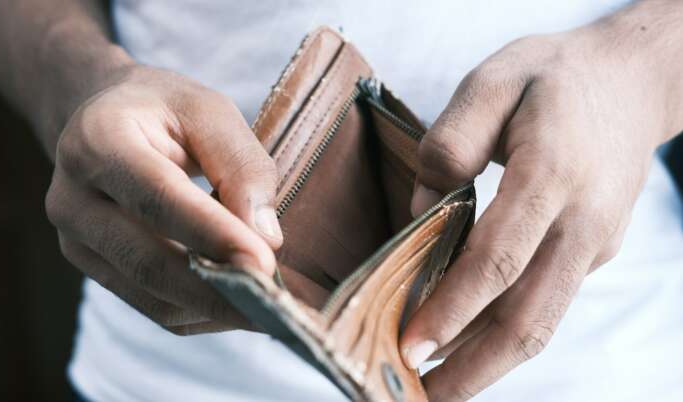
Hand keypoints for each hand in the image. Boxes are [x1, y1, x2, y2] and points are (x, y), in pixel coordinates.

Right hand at [46, 65, 288, 333]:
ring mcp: (75, 241)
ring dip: (214, 307)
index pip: (158, 198)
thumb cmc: (163, 110)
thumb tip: (266, 239)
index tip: (264, 264)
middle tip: (275, 304)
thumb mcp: (210, 111)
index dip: (212, 235)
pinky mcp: (92, 270)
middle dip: (216, 290)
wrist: (103, 119)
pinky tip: (236, 300)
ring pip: (151, 296)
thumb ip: (242, 166)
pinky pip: (153, 308)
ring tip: (266, 305)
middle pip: (147, 261)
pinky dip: (201, 312)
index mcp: (98, 140)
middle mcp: (73, 197)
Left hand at [400, 3, 682, 400]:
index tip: (409, 346)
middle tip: (418, 398)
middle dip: (472, 368)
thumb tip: (421, 212)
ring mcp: (593, 243)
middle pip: (528, 316)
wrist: (631, 82)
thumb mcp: (493, 82)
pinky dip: (504, 330)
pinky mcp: (593, 253)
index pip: (499, 259)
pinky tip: (464, 339)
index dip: (453, 309)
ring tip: (437, 386)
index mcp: (552, 173)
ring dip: (488, 363)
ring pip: (541, 321)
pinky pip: (545, 301)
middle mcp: (581, 222)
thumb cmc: (552, 79)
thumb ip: (450, 144)